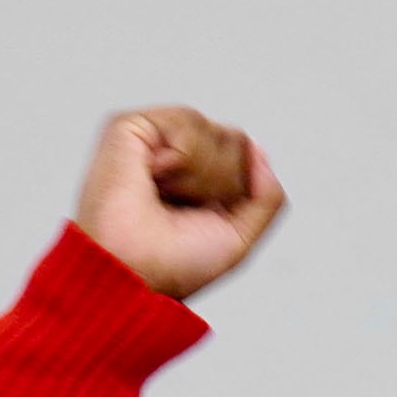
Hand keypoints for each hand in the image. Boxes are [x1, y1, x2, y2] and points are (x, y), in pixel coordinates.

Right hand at [72, 107, 286, 301]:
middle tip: (180, 210)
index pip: (243, 154)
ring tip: (164, 196)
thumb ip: (266, 198)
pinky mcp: (129, 126)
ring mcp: (151, 139)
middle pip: (235, 139)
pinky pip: (188, 123)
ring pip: (214, 131)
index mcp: (195, 178)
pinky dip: (183, 159)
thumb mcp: (238, 239)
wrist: (131, 273)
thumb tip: (259, 150)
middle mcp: (173, 155)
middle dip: (220, 182)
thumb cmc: (171, 267)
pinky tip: (154, 178)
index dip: (236, 190)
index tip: (201, 220)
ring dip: (200, 176)